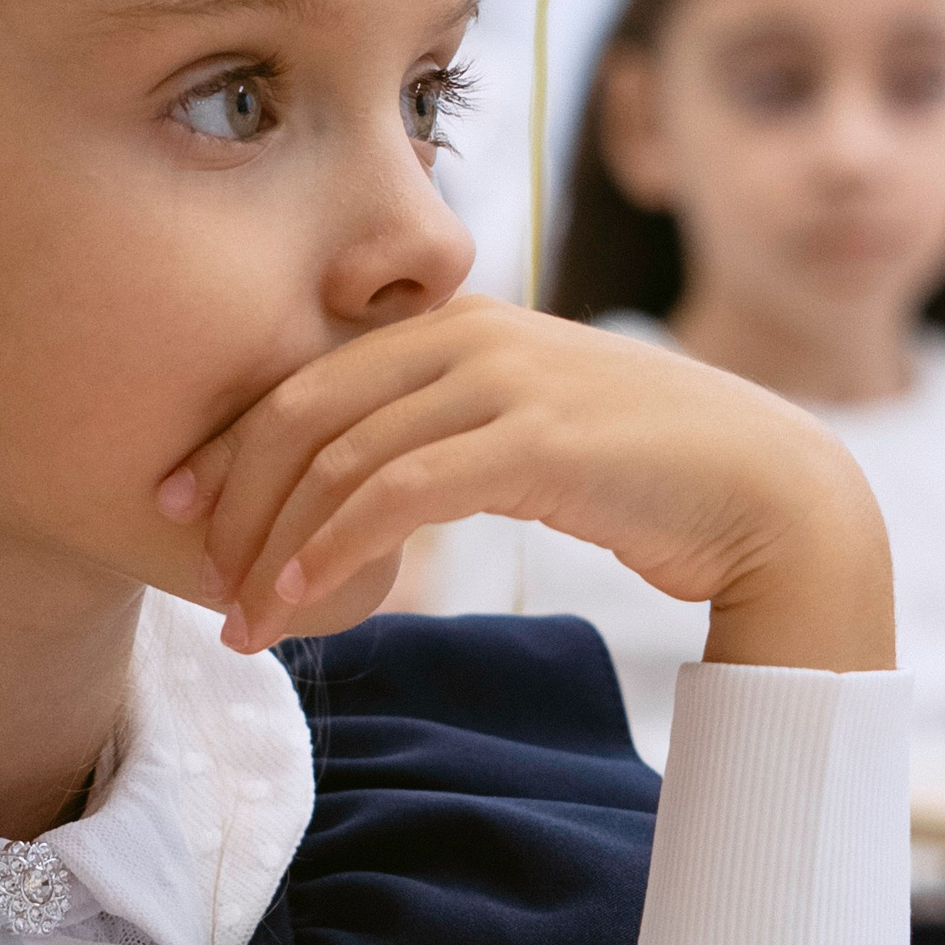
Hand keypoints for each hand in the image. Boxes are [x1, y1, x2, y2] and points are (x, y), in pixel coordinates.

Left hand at [158, 299, 893, 671]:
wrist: (769, 491)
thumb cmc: (641, 472)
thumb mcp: (522, 429)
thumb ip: (441, 432)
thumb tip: (351, 487)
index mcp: (454, 322)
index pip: (306, 374)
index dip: (228, 443)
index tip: (176, 505)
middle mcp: (469, 334)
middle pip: (303, 409)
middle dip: (231, 497)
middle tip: (195, 572)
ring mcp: (505, 381)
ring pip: (341, 458)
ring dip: (274, 548)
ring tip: (240, 621)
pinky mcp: (536, 440)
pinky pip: (397, 496)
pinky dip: (333, 551)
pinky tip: (300, 600)